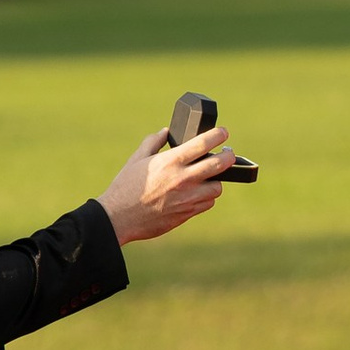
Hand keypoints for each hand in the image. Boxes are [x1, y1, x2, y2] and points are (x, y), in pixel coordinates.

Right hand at [99, 120, 235, 248]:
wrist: (119, 217)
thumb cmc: (125, 187)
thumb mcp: (137, 159)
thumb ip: (153, 142)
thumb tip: (165, 132)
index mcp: (171, 162)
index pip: (203, 144)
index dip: (218, 135)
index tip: (223, 133)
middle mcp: (183, 179)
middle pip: (219, 165)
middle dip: (229, 157)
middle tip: (229, 154)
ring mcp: (187, 198)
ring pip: (217, 188)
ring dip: (215, 181)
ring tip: (207, 178)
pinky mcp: (187, 214)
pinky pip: (207, 204)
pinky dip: (206, 197)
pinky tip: (198, 193)